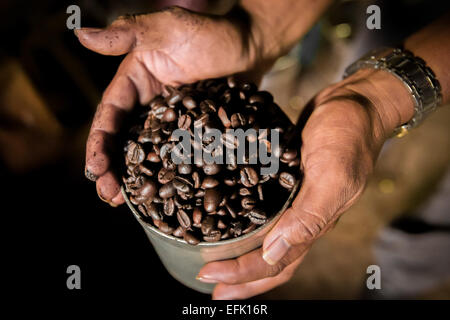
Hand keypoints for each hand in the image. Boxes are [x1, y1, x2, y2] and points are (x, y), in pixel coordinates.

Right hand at [76, 6, 267, 204]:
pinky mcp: (192, 132)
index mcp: (134, 82)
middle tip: (109, 196)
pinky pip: (176, 156)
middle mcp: (147, 105)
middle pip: (123, 141)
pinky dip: (168, 175)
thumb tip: (80, 35)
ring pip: (147, 153)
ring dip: (136, 178)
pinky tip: (166, 196)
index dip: (99, 144)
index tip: (95, 169)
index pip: (109, 116)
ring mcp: (170, 121)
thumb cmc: (210, 32)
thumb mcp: (166, 28)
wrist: (250, 47)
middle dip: (112, 169)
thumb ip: (127, 33)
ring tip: (127, 204)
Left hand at [197, 68, 414, 298]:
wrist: (355, 102)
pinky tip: (227, 216)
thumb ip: (309, 215)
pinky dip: (244, 220)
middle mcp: (302, 217)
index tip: (209, 277)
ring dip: (241, 255)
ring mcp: (294, 200)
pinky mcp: (286, 181)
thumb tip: (274, 252)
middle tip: (209, 284)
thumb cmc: (348, 135)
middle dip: (240, 278)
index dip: (243, 275)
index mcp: (313, 222)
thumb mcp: (333, 174)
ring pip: (266, 238)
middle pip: (270, 260)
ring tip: (215, 261)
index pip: (276, 262)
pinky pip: (263, 209)